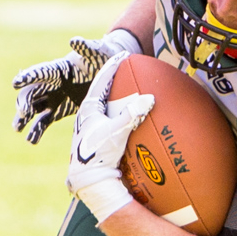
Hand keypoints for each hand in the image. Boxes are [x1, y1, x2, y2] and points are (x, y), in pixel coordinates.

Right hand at [11, 29, 141, 143]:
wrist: (110, 72)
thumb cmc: (103, 57)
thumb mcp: (98, 52)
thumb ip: (87, 47)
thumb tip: (75, 41)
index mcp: (59, 68)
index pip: (40, 72)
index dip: (29, 76)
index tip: (15, 82)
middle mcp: (52, 83)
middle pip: (32, 92)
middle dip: (25, 101)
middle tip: (24, 112)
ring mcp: (53, 97)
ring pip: (33, 107)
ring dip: (24, 117)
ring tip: (17, 128)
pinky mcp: (58, 110)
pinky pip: (44, 120)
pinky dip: (37, 130)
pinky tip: (31, 140)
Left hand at [66, 51, 153, 220]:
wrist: (88, 180)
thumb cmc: (98, 154)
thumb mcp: (116, 132)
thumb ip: (131, 114)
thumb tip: (149, 98)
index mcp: (88, 109)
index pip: (101, 81)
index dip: (112, 67)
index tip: (122, 56)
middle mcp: (87, 117)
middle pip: (102, 92)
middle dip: (114, 81)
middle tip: (126, 70)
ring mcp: (91, 129)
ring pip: (105, 107)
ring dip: (117, 99)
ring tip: (129, 92)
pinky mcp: (96, 140)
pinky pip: (110, 121)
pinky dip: (120, 116)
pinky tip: (129, 120)